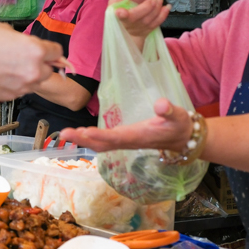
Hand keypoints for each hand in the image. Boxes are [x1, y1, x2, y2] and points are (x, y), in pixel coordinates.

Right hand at [0, 23, 61, 101]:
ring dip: (29, 76)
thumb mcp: (7, 31)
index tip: (47, 50)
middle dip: (41, 65)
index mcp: (36, 51)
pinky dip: (16, 84)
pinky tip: (2, 75)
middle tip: (25, 58)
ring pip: (35, 82)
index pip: (57, 52)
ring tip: (10, 67)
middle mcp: (34, 71)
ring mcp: (23, 86)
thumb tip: (29, 46)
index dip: (50, 50)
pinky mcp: (11, 96)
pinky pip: (21, 90)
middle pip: (49, 70)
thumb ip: (25, 41)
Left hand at [61, 98, 190, 151]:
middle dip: (83, 139)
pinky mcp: (124, 139)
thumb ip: (170, 110)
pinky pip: (104, 142)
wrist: (183, 139)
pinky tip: (80, 134)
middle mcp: (129, 141)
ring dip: (83, 140)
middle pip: (102, 144)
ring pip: (100, 144)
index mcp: (139, 136)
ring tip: (66, 134)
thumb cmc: (179, 125)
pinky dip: (90, 139)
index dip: (101, 135)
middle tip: (64, 133)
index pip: (117, 137)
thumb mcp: (179, 116)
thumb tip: (161, 104)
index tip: (85, 132)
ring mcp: (125, 142)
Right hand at [110, 0, 170, 40]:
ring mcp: (135, 28)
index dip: (120, 14)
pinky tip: (166, 7)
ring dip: (156, 10)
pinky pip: (154, 25)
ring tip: (159, 0)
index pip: (117, 14)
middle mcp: (124, 22)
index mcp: (115, 10)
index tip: (121, 12)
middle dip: (146, 8)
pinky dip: (162, 15)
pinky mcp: (144, 31)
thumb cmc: (127, 0)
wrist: (131, 11)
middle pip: (134, 19)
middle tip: (153, 0)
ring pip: (146, 22)